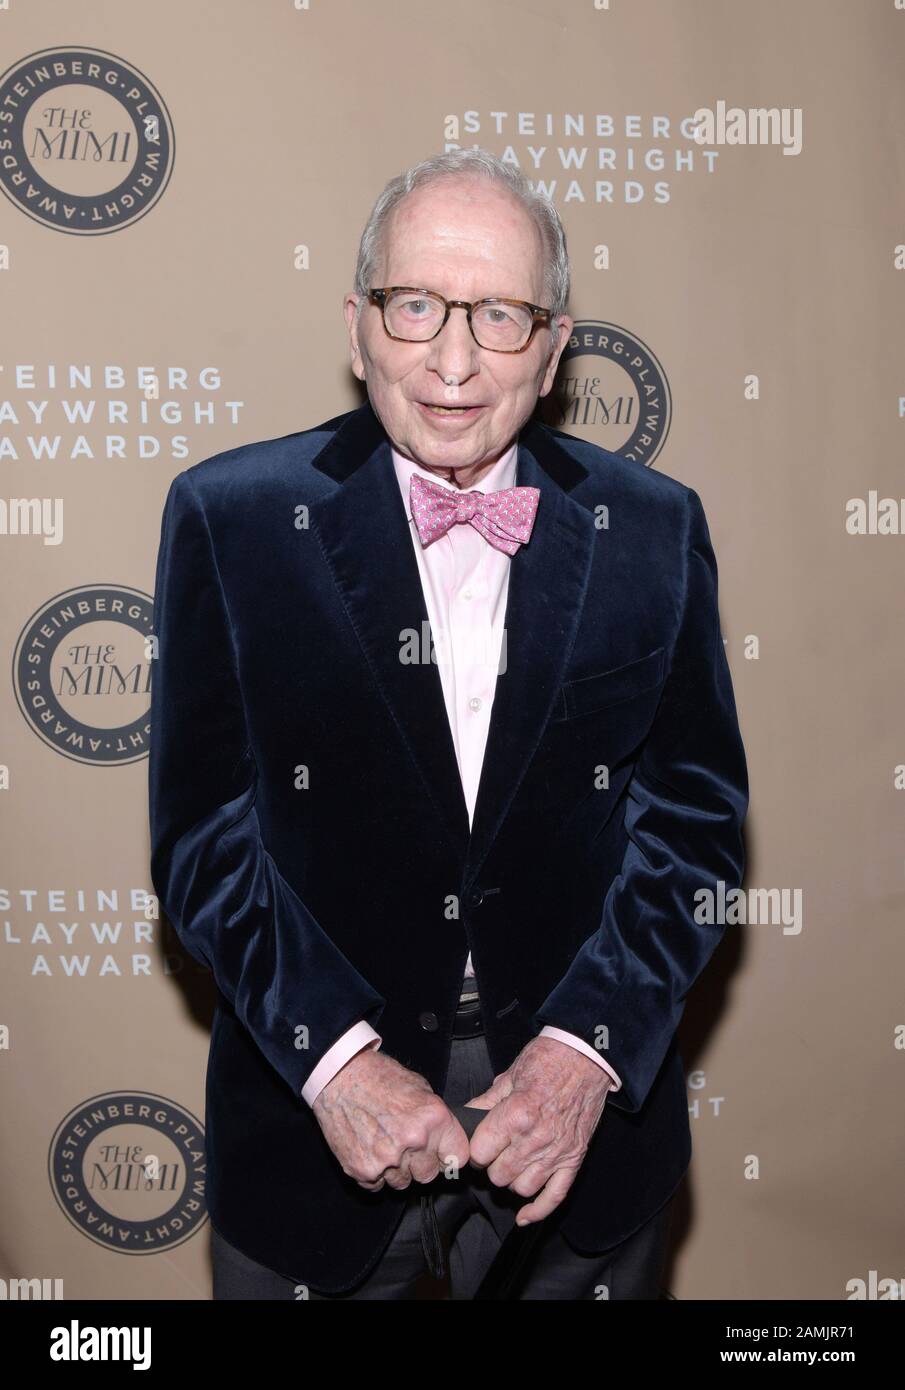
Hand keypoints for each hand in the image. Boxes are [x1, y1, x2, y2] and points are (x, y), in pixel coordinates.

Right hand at [312, 1047, 468, 1191]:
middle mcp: (414, 1141)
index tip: (440, 1154)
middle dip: (420, 1164)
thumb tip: (445, 1140)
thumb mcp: (420, 1087)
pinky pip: (376, 1186)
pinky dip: (373, 1173)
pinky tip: (368, 1149)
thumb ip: (435, 1119)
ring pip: (402, 1183)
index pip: (457, 1158)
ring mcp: (387, 1159)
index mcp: (433, 1118)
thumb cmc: (379, 1077)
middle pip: (428, 1175)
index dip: (448, 1156)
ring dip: (395, 1170)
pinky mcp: (362, 1170)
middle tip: (406, 1146)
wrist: (339, 1076)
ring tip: (383, 1143)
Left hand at [465, 1036, 611, 1225]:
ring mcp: (557, 1152)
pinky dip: (538, 1211)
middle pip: (498, 1175)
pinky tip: (524, 1215)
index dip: (475, 1148)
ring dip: (512, 1179)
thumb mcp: (509, 1075)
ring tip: (512, 1163)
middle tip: (495, 1151)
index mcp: (517, 1115)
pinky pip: (555, 1197)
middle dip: (492, 1164)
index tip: (478, 1142)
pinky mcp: (574, 1159)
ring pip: (522, 1188)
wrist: (586, 1058)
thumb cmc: (548, 1061)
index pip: (480, 1152)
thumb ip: (486, 1102)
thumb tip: (464, 1117)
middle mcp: (536, 1138)